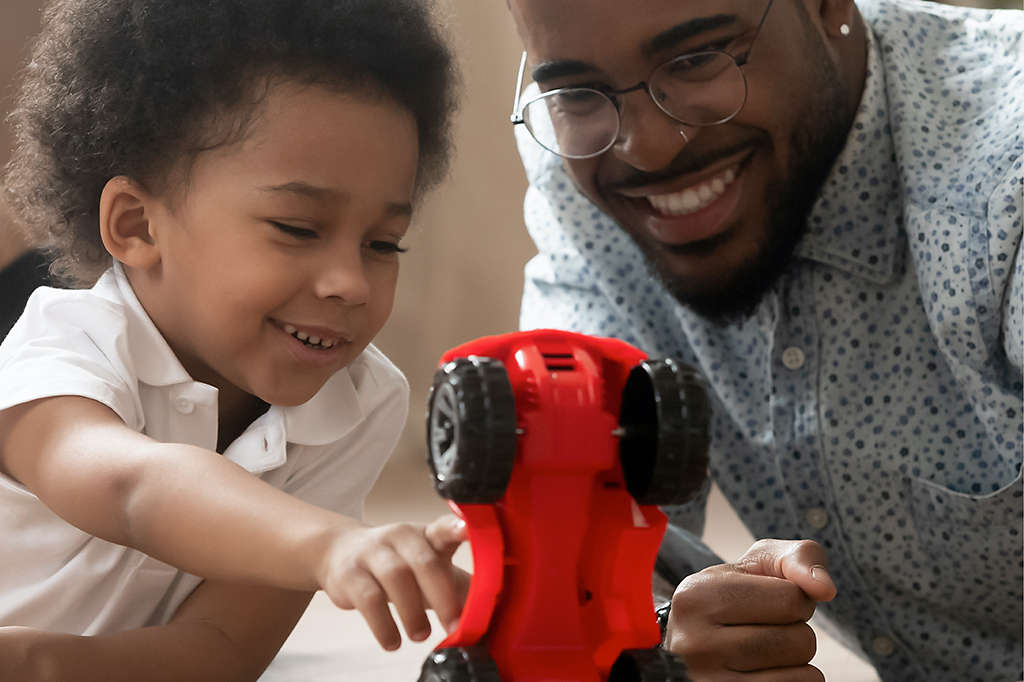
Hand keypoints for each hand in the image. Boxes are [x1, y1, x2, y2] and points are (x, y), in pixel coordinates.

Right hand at [318, 514, 467, 649]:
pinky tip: (393, 642)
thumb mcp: (431, 567)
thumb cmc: (401, 563)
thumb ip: (461, 588)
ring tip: (421, 636)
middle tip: (454, 626)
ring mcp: (373, 551)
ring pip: (396, 578)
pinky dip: (383, 624)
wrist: (340, 551)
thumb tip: (494, 615)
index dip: (459, 528)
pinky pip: (368, 598)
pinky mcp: (350, 572)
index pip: (445, 528)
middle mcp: (401, 536)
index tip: (470, 532)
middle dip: (442, 595)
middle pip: (424, 561)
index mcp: (428, 534)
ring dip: (412, 611)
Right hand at [664, 539, 836, 680]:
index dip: (794, 598)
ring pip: (802, 673)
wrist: (694, 644)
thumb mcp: (759, 564)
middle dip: (796, 631)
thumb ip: (799, 557)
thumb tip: (825, 589)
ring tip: (763, 650)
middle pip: (800, 640)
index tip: (766, 601)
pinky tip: (765, 672)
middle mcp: (695, 642)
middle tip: (765, 627)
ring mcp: (710, 681)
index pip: (791, 599)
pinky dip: (795, 681)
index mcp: (697, 595)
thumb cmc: (735, 596)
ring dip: (795, 660)